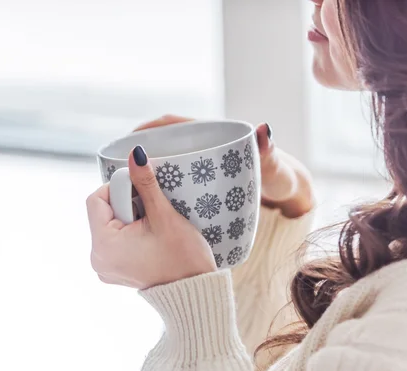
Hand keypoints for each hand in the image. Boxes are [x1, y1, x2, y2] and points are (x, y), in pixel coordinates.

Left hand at [86, 146, 216, 289]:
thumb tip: (135, 154)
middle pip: (103, 212)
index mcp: (103, 246)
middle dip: (127, 204)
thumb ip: (146, 184)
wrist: (195, 292)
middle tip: (152, 212)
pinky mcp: (116, 270)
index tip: (143, 193)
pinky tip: (151, 237)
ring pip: (110, 224)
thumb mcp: (164, 216)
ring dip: (130, 217)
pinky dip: (131, 232)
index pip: (96, 199)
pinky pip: (116, 240)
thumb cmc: (183, 258)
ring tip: (153, 226)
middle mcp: (97, 259)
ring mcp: (105, 267)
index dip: (118, 189)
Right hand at [135, 115, 313, 217]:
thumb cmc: (280, 174)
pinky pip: (173, 184)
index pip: (172, 124)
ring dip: (146, 177)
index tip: (130, 141)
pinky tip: (151, 209)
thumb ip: (269, 151)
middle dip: (140, 157)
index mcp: (212, 135)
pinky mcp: (197, 185)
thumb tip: (264, 130)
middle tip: (121, 175)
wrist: (284, 194)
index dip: (148, 128)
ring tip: (128, 194)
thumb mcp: (274, 166)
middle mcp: (201, 148)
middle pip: (162, 145)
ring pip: (164, 167)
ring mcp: (198, 167)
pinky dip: (160, 193)